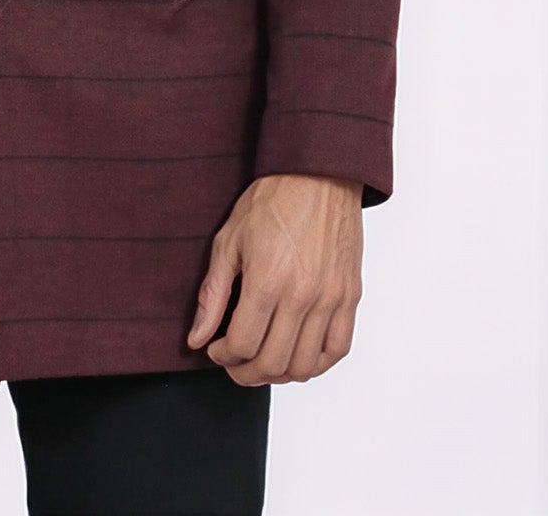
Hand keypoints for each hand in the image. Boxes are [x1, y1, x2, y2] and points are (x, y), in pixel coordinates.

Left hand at [186, 173, 362, 384]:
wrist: (318, 175)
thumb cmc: (272, 201)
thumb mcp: (229, 240)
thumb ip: (213, 294)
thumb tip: (197, 338)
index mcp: (267, 281)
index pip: (242, 345)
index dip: (222, 355)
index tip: (215, 348)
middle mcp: (302, 296)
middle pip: (272, 363)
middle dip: (245, 372)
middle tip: (234, 361)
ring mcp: (331, 299)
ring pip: (304, 366)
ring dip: (278, 373)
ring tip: (262, 358)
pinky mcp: (350, 296)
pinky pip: (337, 349)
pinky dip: (315, 363)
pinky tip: (296, 353)